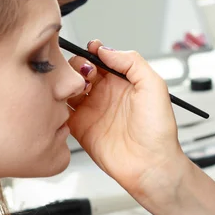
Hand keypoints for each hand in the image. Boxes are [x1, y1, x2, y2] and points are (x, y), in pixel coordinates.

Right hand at [67, 40, 184, 198]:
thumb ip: (131, 61)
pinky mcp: (80, 128)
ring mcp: (91, 110)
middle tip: (83, 73)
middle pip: (80, 70)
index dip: (92, 52)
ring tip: (73, 86)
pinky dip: (56, 103)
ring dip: (65, 82)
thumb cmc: (158, 130)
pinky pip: (61, 111)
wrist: (151, 165)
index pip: (100, 58)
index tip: (90, 51)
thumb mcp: (154, 85)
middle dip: (76, 65)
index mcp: (123, 81)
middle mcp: (105, 94)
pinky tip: (62, 99)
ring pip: (68, 88)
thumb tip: (106, 49)